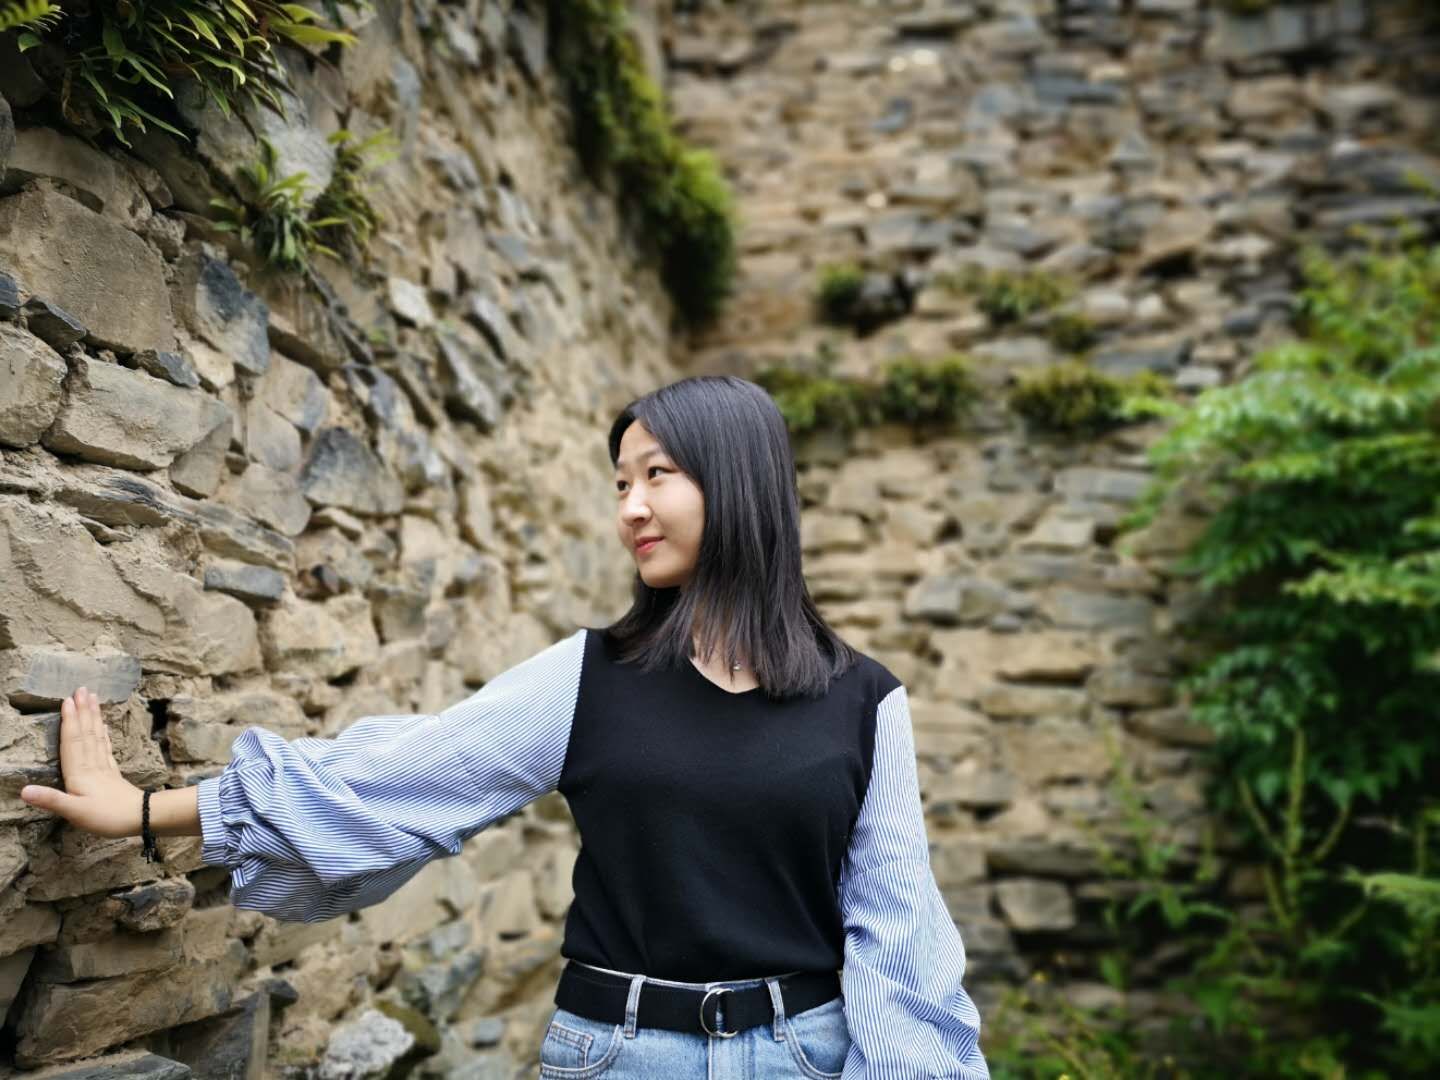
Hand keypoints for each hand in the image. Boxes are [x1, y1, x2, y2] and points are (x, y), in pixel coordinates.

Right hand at [19, 687, 143, 837]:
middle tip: (82, 689)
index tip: (68, 700)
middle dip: (83, 711)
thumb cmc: (107, 817)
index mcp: (80, 772)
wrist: (140, 818)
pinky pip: (105, 748)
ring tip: (93, 698)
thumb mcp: (74, 812)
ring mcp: (104, 767)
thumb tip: (24, 790)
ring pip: (96, 737)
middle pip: (86, 733)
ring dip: (93, 717)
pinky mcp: (112, 773)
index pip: (73, 741)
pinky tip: (103, 725)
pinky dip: (103, 734)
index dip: (69, 721)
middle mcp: (92, 765)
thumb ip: (50, 800)